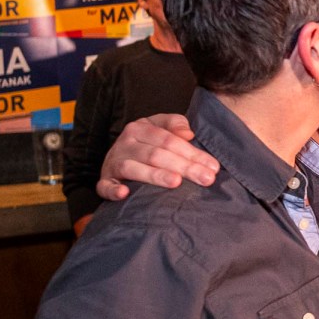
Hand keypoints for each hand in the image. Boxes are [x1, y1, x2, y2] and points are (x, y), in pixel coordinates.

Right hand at [96, 114, 220, 201]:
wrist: (116, 157)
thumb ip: (175, 124)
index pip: (169, 140)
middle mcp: (125, 144)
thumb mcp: (160, 127)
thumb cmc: (147, 144)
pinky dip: (113, 190)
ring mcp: (113, 163)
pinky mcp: (104, 181)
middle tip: (206, 179)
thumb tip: (188, 133)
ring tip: (176, 182)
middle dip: (184, 167)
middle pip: (156, 155)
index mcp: (140, 128)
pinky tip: (125, 194)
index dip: (192, 153)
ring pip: (134, 169)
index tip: (213, 167)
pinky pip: (105, 186)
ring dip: (155, 176)